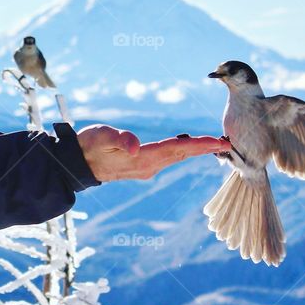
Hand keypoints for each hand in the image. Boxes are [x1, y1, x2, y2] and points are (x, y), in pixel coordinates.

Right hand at [76, 124, 230, 181]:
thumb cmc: (88, 146)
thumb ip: (119, 139)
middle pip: (182, 154)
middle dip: (205, 148)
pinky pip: (169, 158)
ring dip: (196, 150)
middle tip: (227, 142)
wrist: (77, 164)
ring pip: (177, 157)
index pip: (177, 149)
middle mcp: (148, 166)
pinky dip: (182, 151)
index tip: (219, 142)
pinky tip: (188, 146)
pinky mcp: (141, 166)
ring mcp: (146, 168)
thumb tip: (135, 146)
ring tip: (215, 144)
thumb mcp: (101, 136)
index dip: (199, 145)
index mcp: (142, 158)